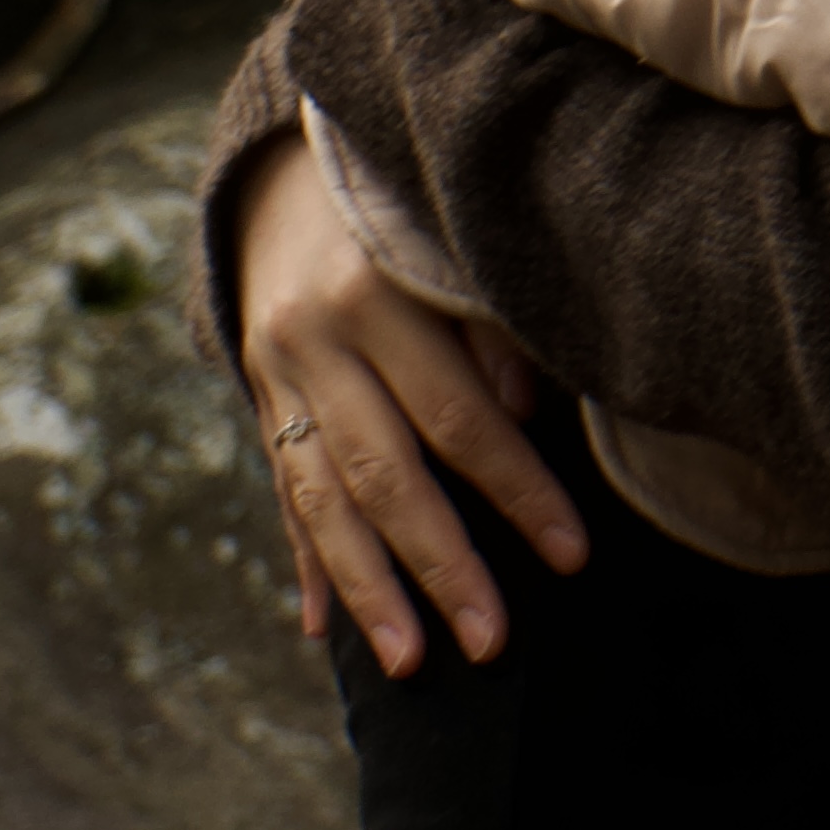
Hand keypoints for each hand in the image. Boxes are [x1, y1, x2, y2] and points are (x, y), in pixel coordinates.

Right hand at [234, 130, 583, 670]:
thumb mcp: (450, 239)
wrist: (284, 166)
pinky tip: (321, 629)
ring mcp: (275, 375)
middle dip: (441, 566)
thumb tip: (523, 413)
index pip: (458, 415)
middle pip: (385, 473)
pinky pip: (284, 492)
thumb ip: (489, 323)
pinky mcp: (258, 399)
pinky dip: (307, 561)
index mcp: (372, 293)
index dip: (517, 488)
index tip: (571, 553)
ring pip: (322, 498)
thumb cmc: (406, 203)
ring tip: (408, 663)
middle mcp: (312, 340)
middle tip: (492, 643)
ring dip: (368, 589)